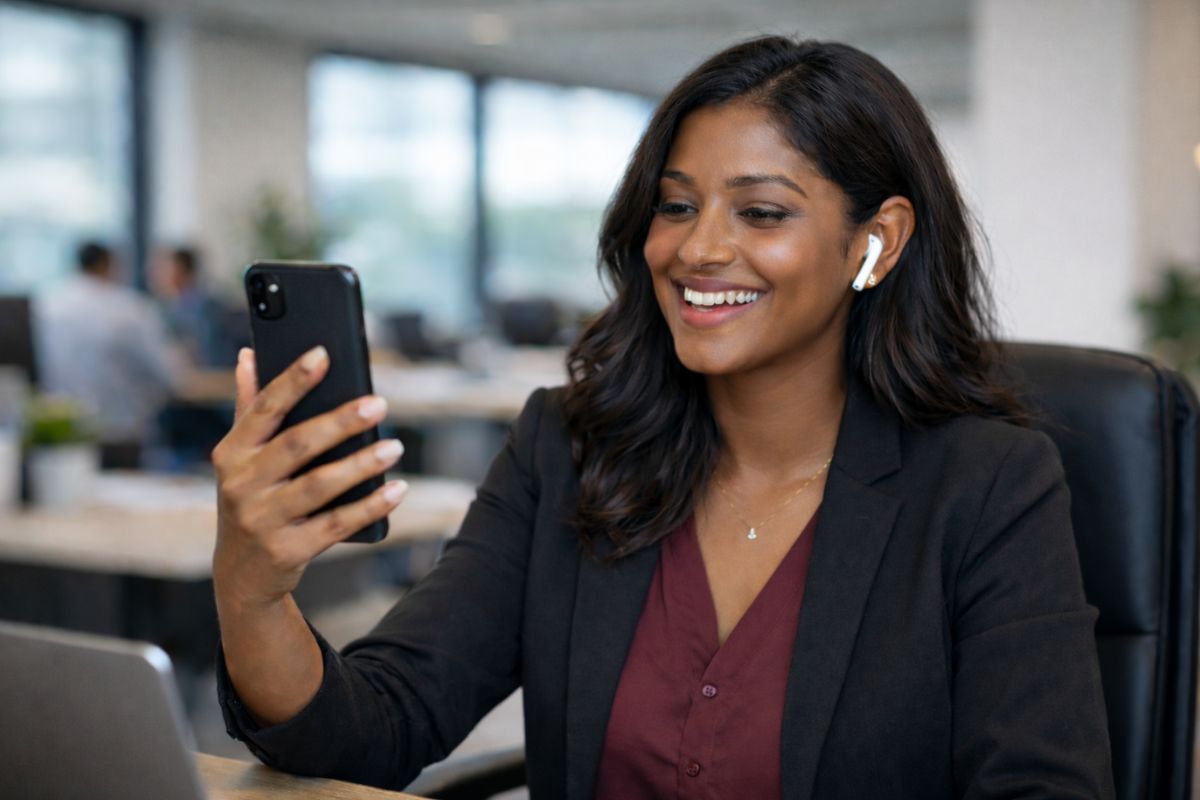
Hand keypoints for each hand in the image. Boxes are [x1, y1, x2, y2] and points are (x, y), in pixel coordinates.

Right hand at [212, 346, 407, 612]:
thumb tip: (249, 353)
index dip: (293, 380)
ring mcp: (262, 520)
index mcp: (231, 453)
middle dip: (340, 422)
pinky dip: (369, 506)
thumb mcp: (241, 458)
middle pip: (297, 445)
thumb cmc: (252, 499)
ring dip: (361, 465)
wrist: (241, 574)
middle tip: (379, 403)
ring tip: (394, 446)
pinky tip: (397, 489)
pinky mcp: (288, 550)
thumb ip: (249, 407)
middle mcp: (242, 485)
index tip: (323, 354)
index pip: (264, 408)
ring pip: (320, 486)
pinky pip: (336, 524)